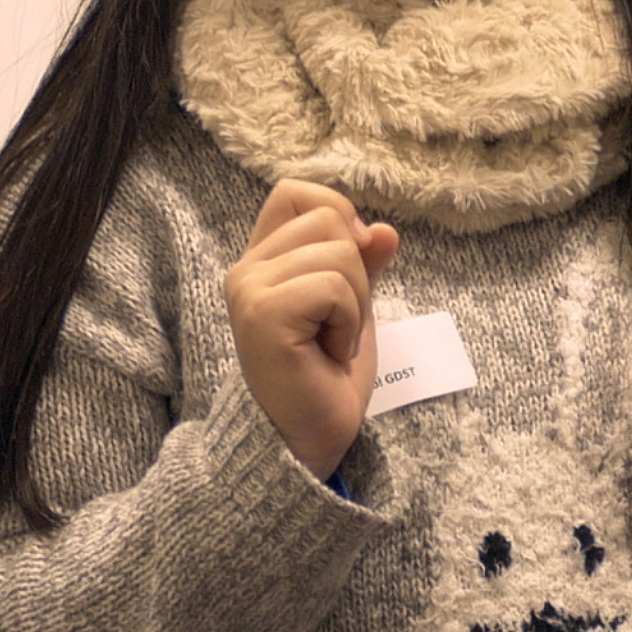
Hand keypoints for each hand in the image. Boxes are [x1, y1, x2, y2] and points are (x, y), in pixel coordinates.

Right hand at [225, 180, 400, 478]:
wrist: (307, 439)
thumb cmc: (324, 378)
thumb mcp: (352, 308)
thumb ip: (363, 265)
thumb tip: (386, 231)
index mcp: (262, 260)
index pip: (296, 192)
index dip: (338, 215)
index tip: (352, 267)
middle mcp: (246, 269)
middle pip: (329, 219)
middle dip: (357, 273)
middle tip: (336, 325)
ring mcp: (249, 290)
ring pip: (339, 253)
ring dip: (355, 305)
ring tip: (331, 342)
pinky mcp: (262, 314)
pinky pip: (333, 286)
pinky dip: (348, 322)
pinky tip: (329, 353)